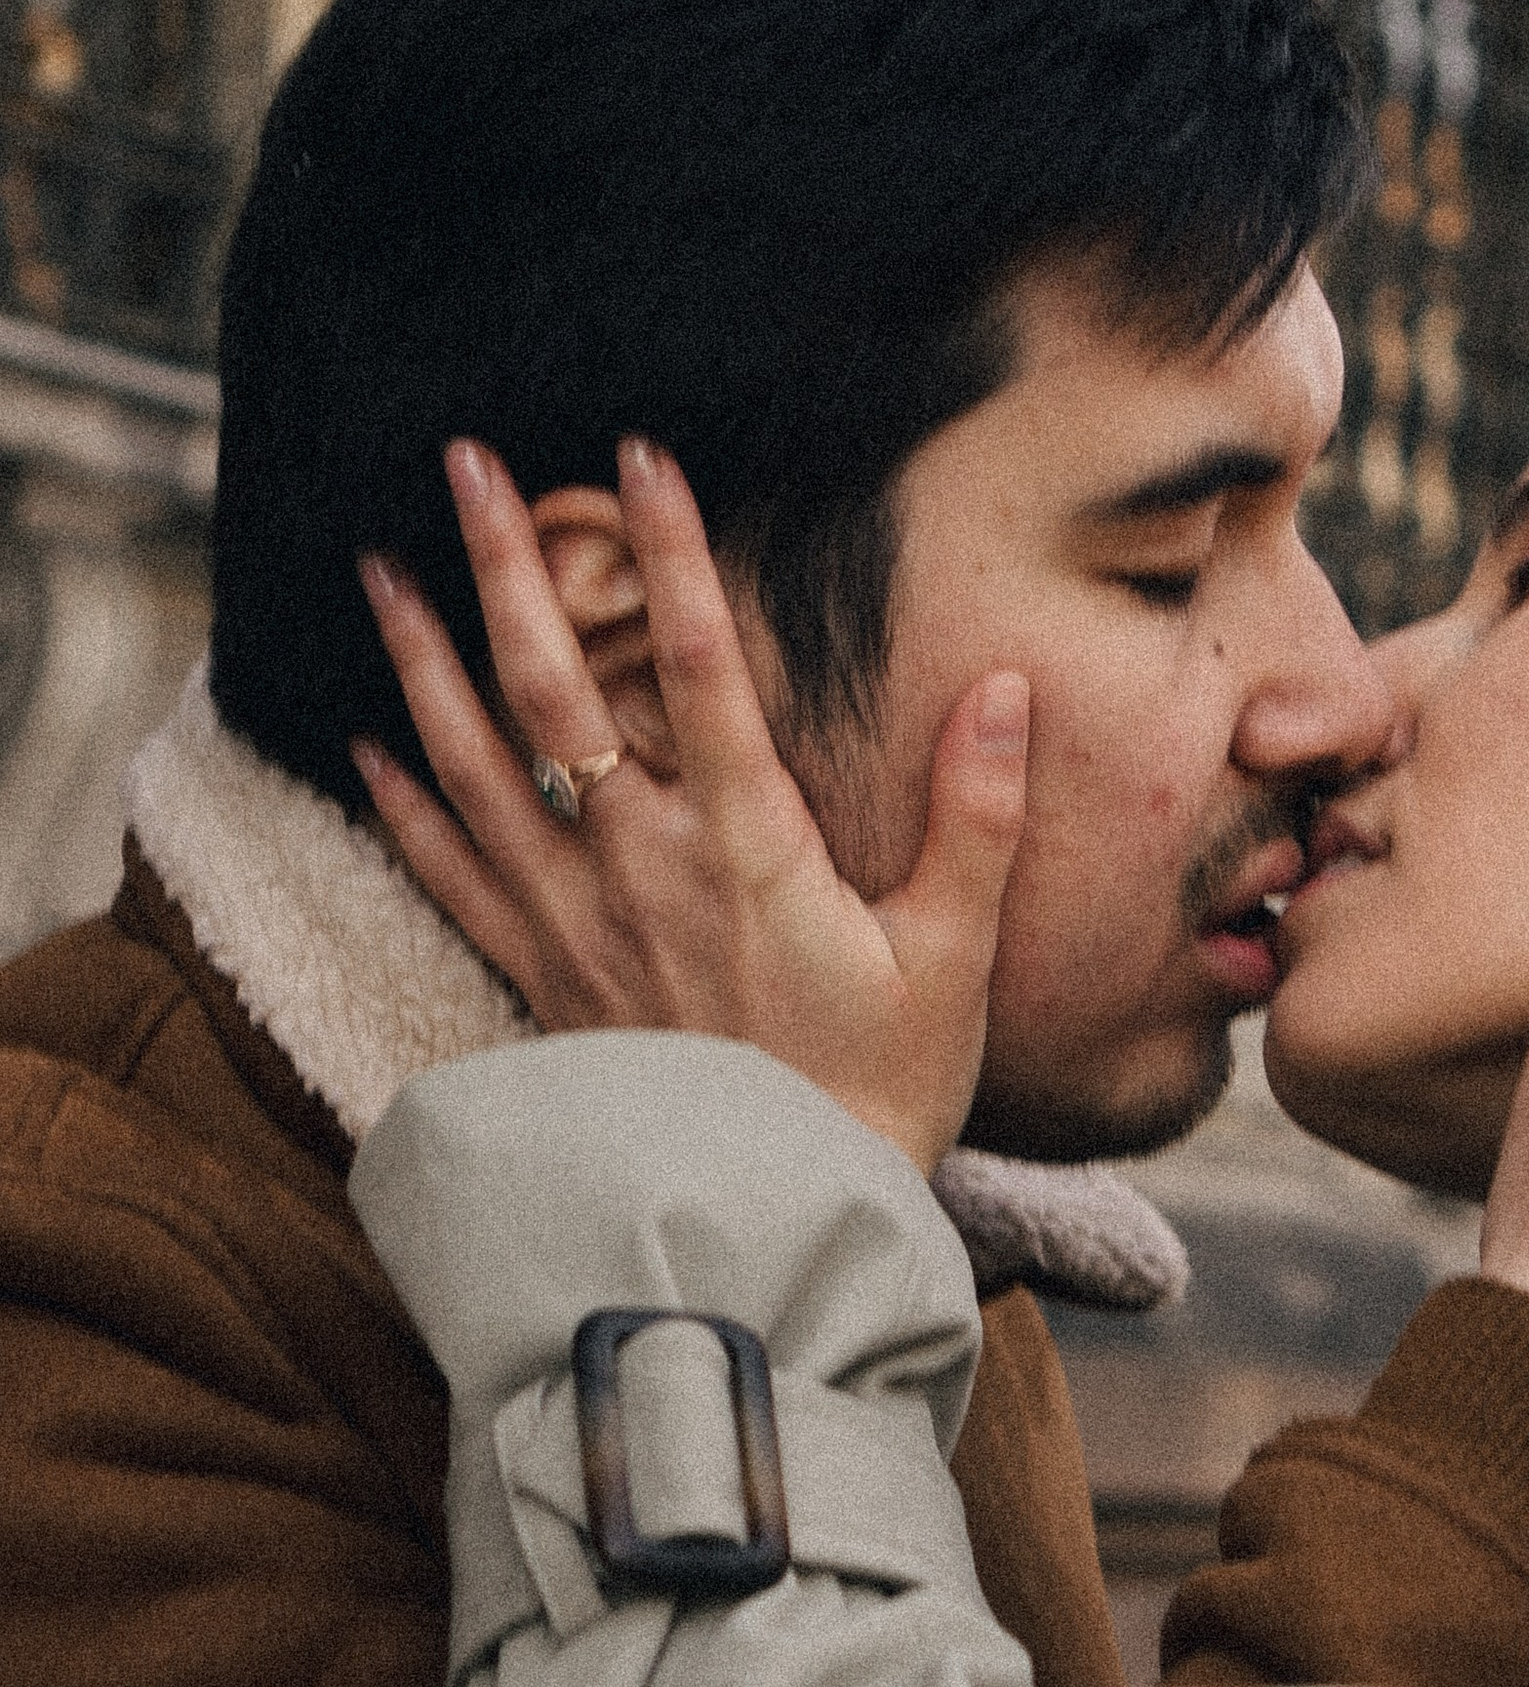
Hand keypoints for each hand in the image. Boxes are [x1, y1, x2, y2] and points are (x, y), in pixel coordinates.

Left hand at [351, 438, 1025, 1176]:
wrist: (781, 1231)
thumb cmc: (880, 1098)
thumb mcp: (953, 960)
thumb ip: (978, 820)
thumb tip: (1002, 692)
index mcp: (751, 853)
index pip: (707, 669)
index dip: (674, 555)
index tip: (642, 455)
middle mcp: (644, 872)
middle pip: (555, 692)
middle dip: (508, 567)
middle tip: (466, 462)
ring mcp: (579, 927)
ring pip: (477, 768)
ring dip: (422, 661)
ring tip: (377, 569)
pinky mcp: (544, 985)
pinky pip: (452, 878)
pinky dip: (403, 806)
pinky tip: (367, 742)